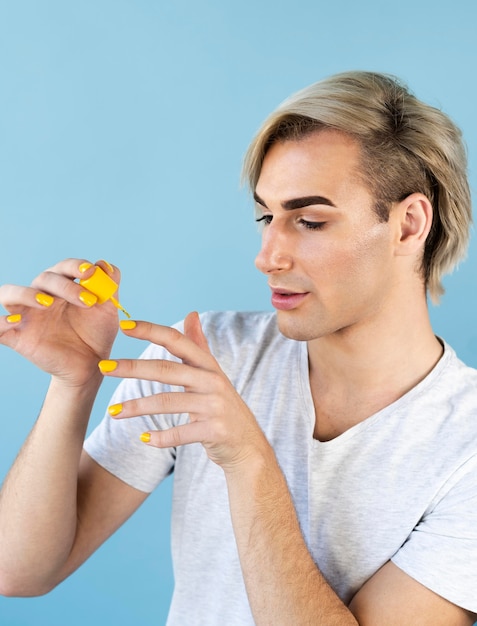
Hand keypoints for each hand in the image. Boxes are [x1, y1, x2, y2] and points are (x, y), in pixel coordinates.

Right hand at [0, 258, 119, 386]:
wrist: (91, 365)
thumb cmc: (96, 333)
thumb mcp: (108, 310)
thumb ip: (109, 286)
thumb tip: (105, 264)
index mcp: (63, 286)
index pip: (63, 268)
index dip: (75, 266)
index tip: (90, 272)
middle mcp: (41, 296)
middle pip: (44, 279)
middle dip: (66, 286)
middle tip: (88, 301)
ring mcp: (27, 315)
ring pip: (10, 293)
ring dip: (26, 294)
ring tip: (47, 303)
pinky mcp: (17, 336)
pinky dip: (0, 322)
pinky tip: (15, 321)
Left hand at [99, 312, 270, 470]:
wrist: (247, 445)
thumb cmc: (223, 407)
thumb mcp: (213, 374)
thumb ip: (199, 345)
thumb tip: (191, 313)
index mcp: (209, 365)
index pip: (177, 340)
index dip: (150, 331)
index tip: (124, 325)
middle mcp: (213, 381)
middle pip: (166, 370)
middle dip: (132, 367)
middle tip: (103, 367)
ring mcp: (215, 406)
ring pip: (168, 402)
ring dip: (137, 407)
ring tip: (112, 412)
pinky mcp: (215, 431)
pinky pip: (181, 433)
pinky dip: (160, 437)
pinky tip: (143, 438)